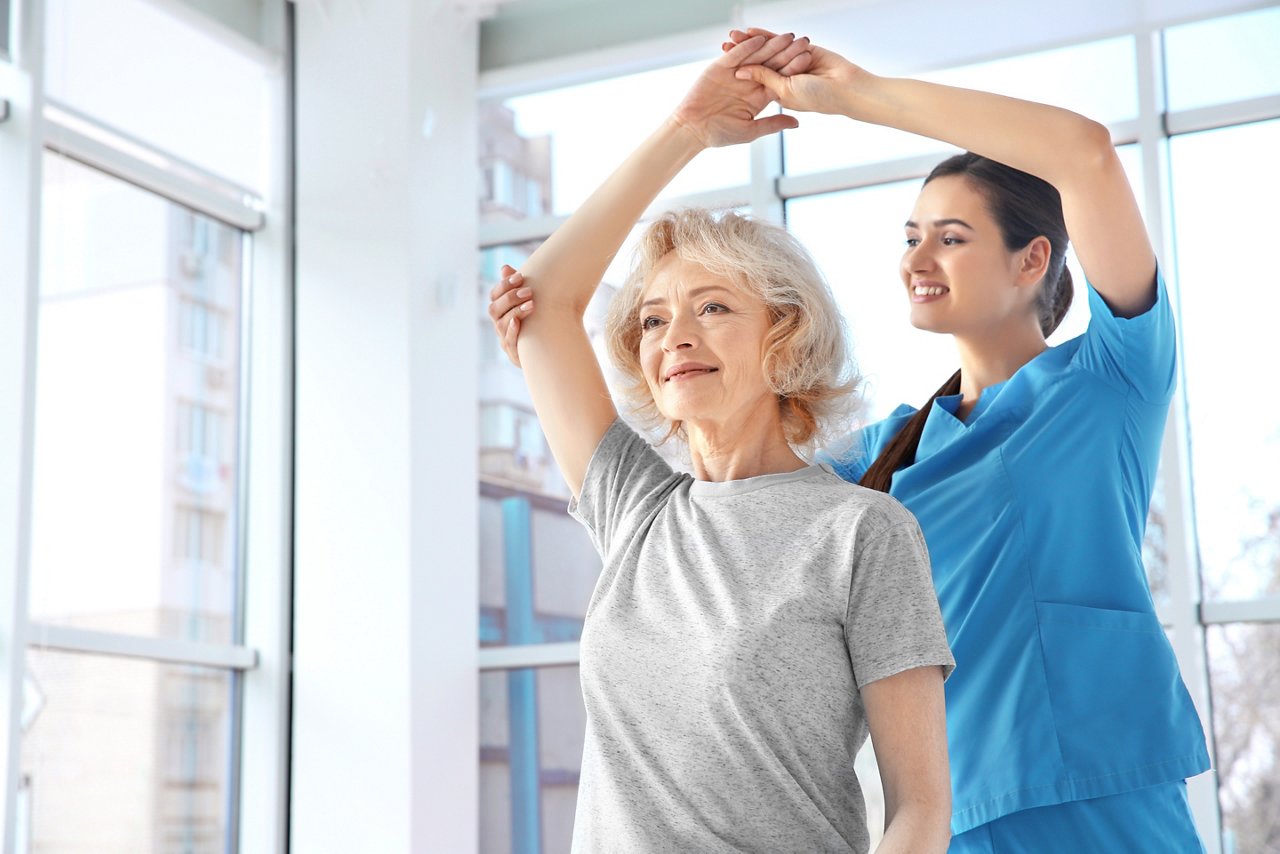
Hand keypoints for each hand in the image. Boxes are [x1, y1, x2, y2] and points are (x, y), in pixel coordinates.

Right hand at [487, 265, 529, 367]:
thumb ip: (517, 286)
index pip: (494, 295)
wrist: (547, 349)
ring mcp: (504, 338)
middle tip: (529, 291)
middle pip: (495, 309)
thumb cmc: (536, 320)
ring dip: (515, 312)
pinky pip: (508, 341)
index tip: (519, 276)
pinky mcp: (513, 352)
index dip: (504, 285)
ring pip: (502, 324)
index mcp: (500, 310)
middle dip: (510, 298)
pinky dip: (512, 331)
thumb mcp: (528, 302)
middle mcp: (499, 323)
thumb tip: (505, 268)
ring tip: (531, 304)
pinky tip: (518, 321)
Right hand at [670, 33, 809, 147]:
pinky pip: (735, 55)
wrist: (693, 129)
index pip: (779, 80)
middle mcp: (749, 82)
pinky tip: (758, 40)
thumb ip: (773, 123)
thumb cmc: (719, 134)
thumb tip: (797, 122)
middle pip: (771, 64)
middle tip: (804, 41)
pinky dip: (745, 48)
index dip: (794, 70)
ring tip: (786, 37)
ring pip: (755, 56)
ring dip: (770, 46)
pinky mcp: (719, 67)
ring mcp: (734, 73)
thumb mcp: (750, 130)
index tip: (809, 61)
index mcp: (758, 97)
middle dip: (787, 53)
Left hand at [725, 28, 863, 115]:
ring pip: (767, 51)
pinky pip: (780, 42)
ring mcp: (792, 63)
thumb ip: (765, 79)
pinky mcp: (801, 49)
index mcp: (777, 94)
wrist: (845, 88)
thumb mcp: (785, 91)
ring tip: (731, 35)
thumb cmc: (818, 98)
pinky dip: (766, 36)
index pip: (754, 81)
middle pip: (758, 64)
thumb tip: (742, 71)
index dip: (739, 74)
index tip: (720, 69)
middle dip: (740, 56)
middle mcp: (783, 78)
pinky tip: (750, 31)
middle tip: (722, 46)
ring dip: (749, 43)